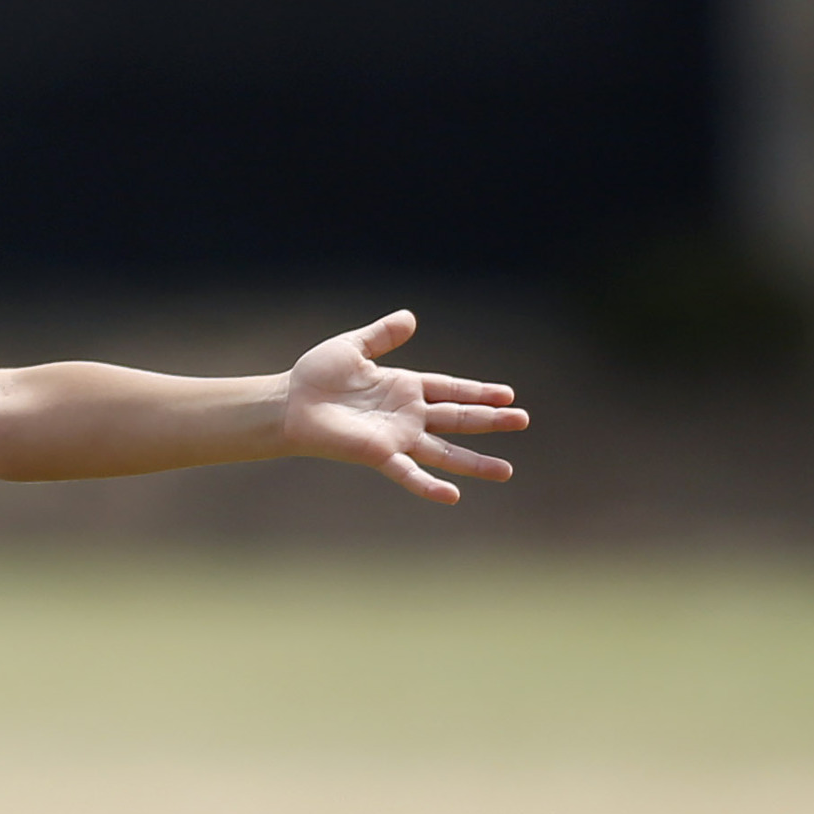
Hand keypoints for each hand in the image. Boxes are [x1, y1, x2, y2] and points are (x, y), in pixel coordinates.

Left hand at [279, 311, 523, 504]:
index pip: (450, 389)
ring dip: (475, 462)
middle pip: (458, 418)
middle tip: (523, 420)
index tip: (507, 395)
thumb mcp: (353, 347)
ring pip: (445, 451)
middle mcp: (407, 415)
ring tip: (506, 471)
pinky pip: (409, 472)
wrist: (290, 403)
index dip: (478, 392)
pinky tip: (454, 496)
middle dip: (490, 420)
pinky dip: (428, 485)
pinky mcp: (379, 454)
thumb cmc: (316, 376)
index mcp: (405, 387)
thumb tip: (410, 317)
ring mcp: (396, 437)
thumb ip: (382, 335)